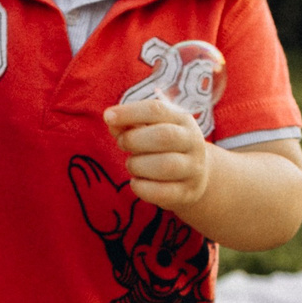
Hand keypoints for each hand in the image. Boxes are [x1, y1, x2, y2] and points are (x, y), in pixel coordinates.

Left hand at [103, 96, 213, 214]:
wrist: (193, 177)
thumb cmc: (163, 148)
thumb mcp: (150, 130)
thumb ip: (129, 124)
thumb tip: (111, 119)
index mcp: (182, 120)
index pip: (156, 110)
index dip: (129, 112)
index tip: (107, 116)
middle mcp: (193, 143)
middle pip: (164, 136)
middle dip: (134, 140)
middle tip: (121, 144)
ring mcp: (193, 169)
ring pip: (165, 165)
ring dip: (138, 165)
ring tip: (132, 165)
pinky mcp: (187, 193)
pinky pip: (162, 192)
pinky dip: (141, 188)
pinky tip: (136, 182)